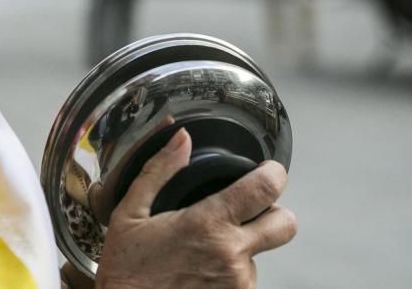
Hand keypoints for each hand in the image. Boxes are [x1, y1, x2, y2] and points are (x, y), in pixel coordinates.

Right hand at [95, 129, 296, 288]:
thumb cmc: (126, 272)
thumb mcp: (129, 214)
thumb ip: (158, 171)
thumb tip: (181, 138)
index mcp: (208, 222)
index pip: (266, 187)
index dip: (273, 174)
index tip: (267, 172)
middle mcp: (231, 254)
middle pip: (285, 224)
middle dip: (272, 214)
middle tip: (248, 213)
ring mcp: (237, 283)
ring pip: (261, 255)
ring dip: (242, 250)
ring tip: (205, 253)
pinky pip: (246, 281)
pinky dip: (230, 275)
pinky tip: (203, 272)